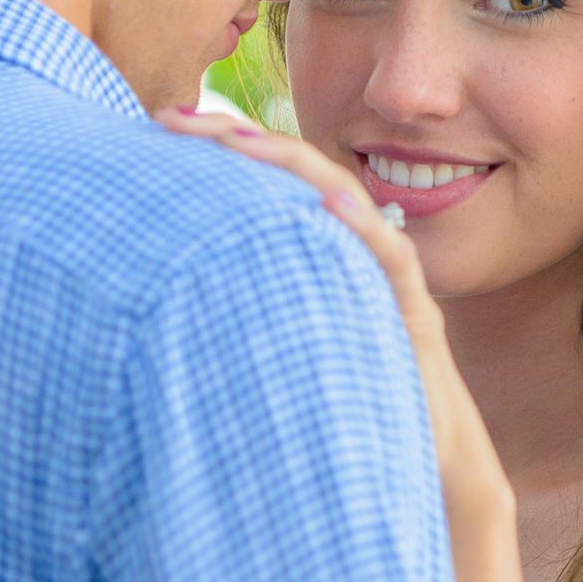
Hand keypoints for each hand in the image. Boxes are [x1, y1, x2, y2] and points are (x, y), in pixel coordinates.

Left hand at [156, 110, 513, 527]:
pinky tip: (329, 205)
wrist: (430, 465)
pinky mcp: (417, 316)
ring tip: (236, 138)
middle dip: (235, 138)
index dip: (218, 149)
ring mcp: (388, 280)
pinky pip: (394, 261)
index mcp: (320, 255)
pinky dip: (363, 228)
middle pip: (297, 174)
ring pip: (342, 200)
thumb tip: (151, 304)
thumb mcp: (280, 352)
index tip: (158, 125)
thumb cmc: (351, 412)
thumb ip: (240, 314)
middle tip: (171, 116)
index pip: (268, 183)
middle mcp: (355, 252)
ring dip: (290, 165)